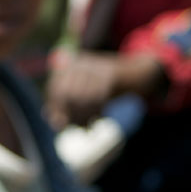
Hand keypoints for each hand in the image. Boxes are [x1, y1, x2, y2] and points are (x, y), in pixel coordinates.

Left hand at [45, 51, 161, 128]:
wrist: (137, 73)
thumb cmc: (106, 86)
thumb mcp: (86, 93)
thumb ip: (68, 105)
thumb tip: (53, 121)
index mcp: (70, 64)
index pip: (54, 88)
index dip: (55, 108)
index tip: (59, 124)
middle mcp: (79, 63)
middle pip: (66, 94)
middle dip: (70, 115)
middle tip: (78, 128)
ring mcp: (94, 67)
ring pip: (80, 98)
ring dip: (83, 118)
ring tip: (87, 127)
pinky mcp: (109, 74)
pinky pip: (97, 99)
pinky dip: (96, 113)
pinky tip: (99, 119)